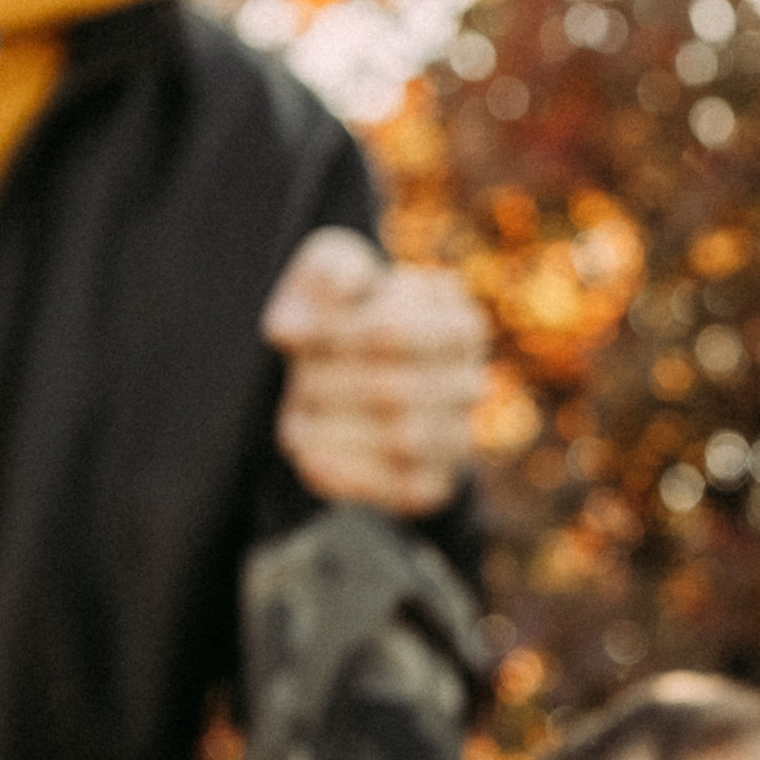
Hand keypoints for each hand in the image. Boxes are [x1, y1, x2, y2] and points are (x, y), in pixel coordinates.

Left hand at [264, 227, 487, 516]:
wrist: (350, 376)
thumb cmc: (346, 312)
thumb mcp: (333, 269)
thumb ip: (321, 276)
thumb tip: (289, 331)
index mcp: (460, 322)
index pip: (392, 331)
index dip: (332, 337)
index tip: (294, 337)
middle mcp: (471, 382)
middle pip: (395, 389)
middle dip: (328, 385)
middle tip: (297, 378)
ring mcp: (458, 438)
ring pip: (405, 440)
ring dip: (336, 426)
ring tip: (301, 410)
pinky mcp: (434, 484)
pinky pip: (404, 490)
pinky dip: (351, 475)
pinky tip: (309, 457)